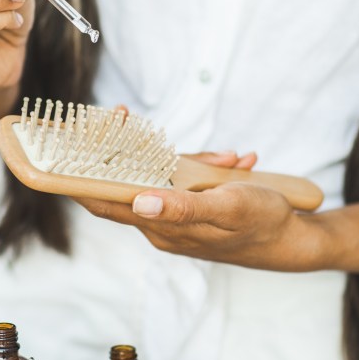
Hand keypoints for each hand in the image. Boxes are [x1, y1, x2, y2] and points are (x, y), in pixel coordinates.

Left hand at [75, 151, 323, 271]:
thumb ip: (184, 207)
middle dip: (123, 149)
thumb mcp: (229, 208)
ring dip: (187, 160)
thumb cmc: (262, 224)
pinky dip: (205, 166)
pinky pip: (184, 180)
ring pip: (160, 177)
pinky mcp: (190, 209)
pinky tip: (236, 162)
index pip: (105, 202)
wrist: (293, 243)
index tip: (64, 145)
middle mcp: (161, 224)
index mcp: (162, 227)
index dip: (79, 176)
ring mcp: (175, 216)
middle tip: (119, 116)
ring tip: (229, 158)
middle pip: (126, 182)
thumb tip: (140, 201)